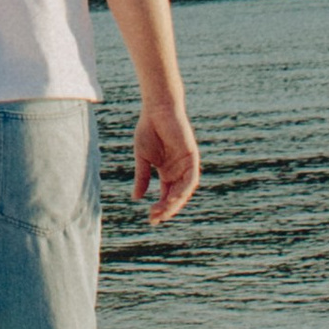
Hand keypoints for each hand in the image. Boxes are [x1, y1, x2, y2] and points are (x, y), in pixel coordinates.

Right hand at [133, 106, 200, 225]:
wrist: (157, 109)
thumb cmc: (149, 129)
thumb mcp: (142, 158)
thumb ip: (142, 178)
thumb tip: (136, 198)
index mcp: (167, 172)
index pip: (166, 196)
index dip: (160, 208)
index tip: (150, 219)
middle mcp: (178, 171)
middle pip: (175, 196)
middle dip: (166, 209)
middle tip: (154, 218)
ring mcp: (186, 165)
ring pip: (184, 191)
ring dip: (175, 203)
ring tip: (163, 211)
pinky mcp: (192, 157)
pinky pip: (191, 178)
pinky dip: (183, 190)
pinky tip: (173, 198)